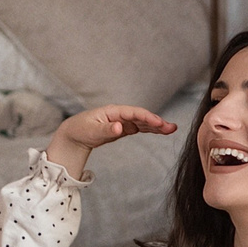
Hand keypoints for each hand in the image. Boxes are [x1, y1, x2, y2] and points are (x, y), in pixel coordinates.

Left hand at [46, 105, 177, 178]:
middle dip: (157, 122)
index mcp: (113, 111)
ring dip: (157, 126)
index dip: (148, 117)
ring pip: (143, 123)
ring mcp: (123, 121)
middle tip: (172, 127)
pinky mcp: (124, 128)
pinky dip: (150, 130)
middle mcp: (120, 115)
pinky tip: (160, 131)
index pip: (134, 113)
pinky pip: (140, 128)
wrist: (74, 135)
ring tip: (172, 129)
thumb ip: (107, 129)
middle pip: (142, 117)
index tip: (159, 123)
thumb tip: (121, 128)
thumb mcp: (92, 131)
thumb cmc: (81, 130)